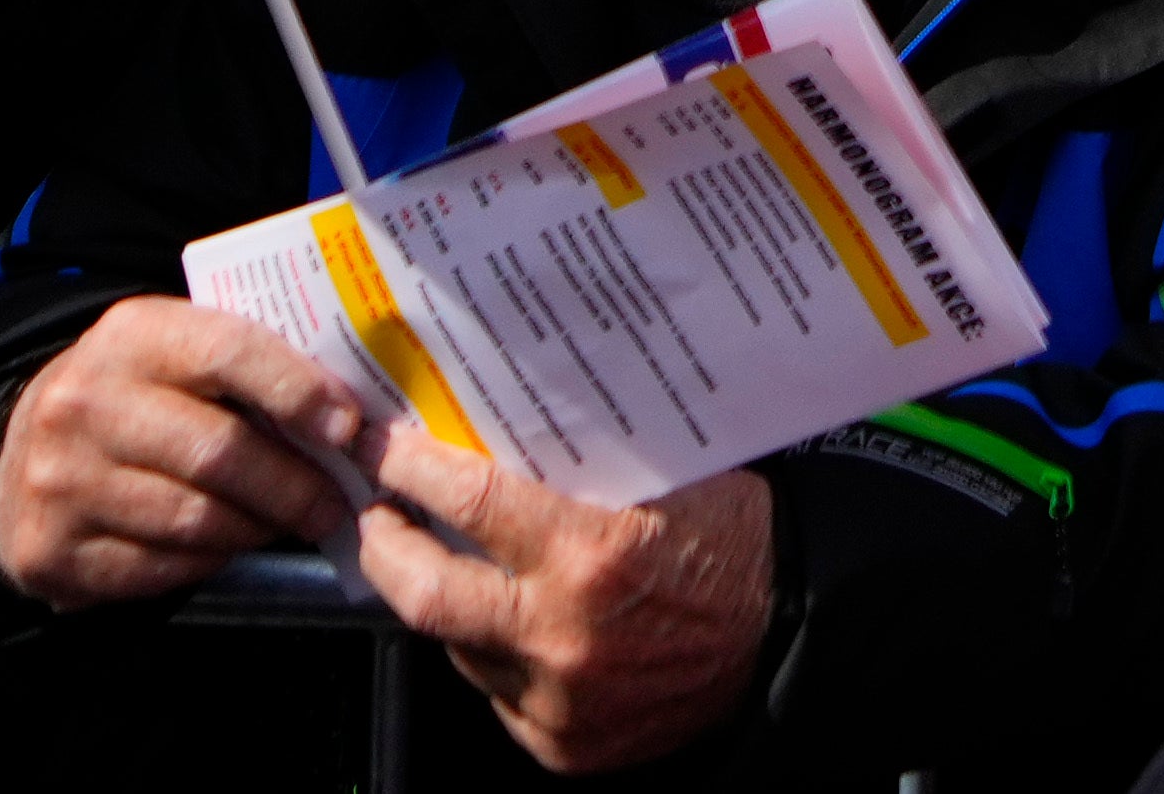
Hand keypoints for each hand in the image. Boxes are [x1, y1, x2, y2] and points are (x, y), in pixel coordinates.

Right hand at [0, 298, 385, 613]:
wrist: (25, 450)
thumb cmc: (139, 394)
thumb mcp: (180, 352)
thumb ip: (251, 366)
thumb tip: (351, 414)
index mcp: (132, 335)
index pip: (229, 352)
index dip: (297, 390)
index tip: (348, 427)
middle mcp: (84, 403)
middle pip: (218, 452)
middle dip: (294, 485)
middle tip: (338, 504)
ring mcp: (60, 480)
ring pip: (194, 519)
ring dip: (258, 528)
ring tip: (288, 522)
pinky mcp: (50, 550)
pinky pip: (159, 567)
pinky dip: (208, 560)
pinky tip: (227, 544)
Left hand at [356, 427, 769, 774]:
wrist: (787, 637)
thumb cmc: (736, 545)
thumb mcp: (670, 477)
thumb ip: (587, 462)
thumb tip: (505, 417)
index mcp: (592, 554)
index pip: (466, 500)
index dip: (410, 468)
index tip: (383, 448)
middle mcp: (562, 634)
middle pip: (422, 592)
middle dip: (384, 546)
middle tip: (376, 513)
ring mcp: (557, 700)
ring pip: (457, 646)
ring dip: (446, 603)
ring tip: (444, 563)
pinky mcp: (561, 745)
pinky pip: (498, 694)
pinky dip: (496, 656)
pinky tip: (507, 625)